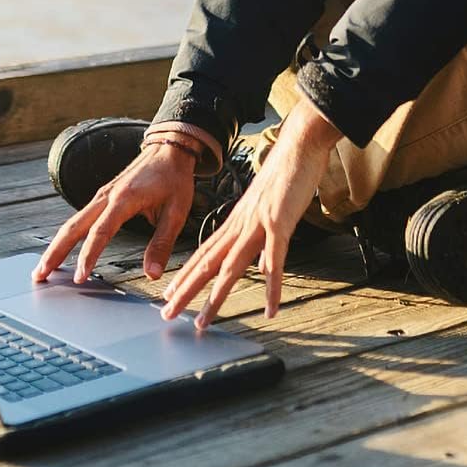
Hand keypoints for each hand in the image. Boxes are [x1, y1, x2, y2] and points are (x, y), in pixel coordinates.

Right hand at [31, 141, 199, 284]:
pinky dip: (67, 236)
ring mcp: (102, 195)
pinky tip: (61, 250)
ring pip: (72, 222)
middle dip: (55, 252)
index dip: (88, 255)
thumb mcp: (177, 211)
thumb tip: (152, 274)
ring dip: (56, 245)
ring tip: (43, 269)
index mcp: (125, 198)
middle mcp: (107, 195)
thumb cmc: (174, 178)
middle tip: (39, 276)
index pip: (100, 231)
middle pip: (74, 226)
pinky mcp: (103, 196)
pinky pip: (80, 218)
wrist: (169, 148)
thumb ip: (162, 243)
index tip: (80, 277)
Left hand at [160, 96, 342, 329]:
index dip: (187, 275)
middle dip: (186, 290)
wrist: (300, 143)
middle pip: (209, 262)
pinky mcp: (280, 222)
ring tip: (202, 322)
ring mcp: (259, 223)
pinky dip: (272, 287)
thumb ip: (260, 234)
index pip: (205, 252)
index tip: (170, 295)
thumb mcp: (267, 205)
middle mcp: (242, 224)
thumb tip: (260, 263)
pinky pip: (275, 261)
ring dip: (216, 297)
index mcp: (237, 220)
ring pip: (232, 266)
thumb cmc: (286, 173)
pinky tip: (270, 309)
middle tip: (167, 314)